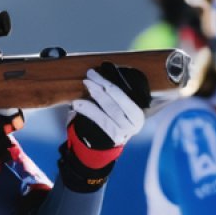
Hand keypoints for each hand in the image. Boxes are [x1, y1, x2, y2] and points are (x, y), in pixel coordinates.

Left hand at [60, 62, 148, 191]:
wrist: (107, 144)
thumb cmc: (114, 117)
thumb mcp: (121, 106)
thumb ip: (118, 93)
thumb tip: (109, 70)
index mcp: (138, 112)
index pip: (125, 96)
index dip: (111, 84)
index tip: (99, 72)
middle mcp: (134, 124)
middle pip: (116, 103)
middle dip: (101, 88)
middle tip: (89, 76)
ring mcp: (123, 133)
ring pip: (107, 114)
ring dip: (92, 100)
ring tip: (83, 88)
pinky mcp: (111, 140)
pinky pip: (99, 124)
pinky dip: (88, 112)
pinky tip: (77, 105)